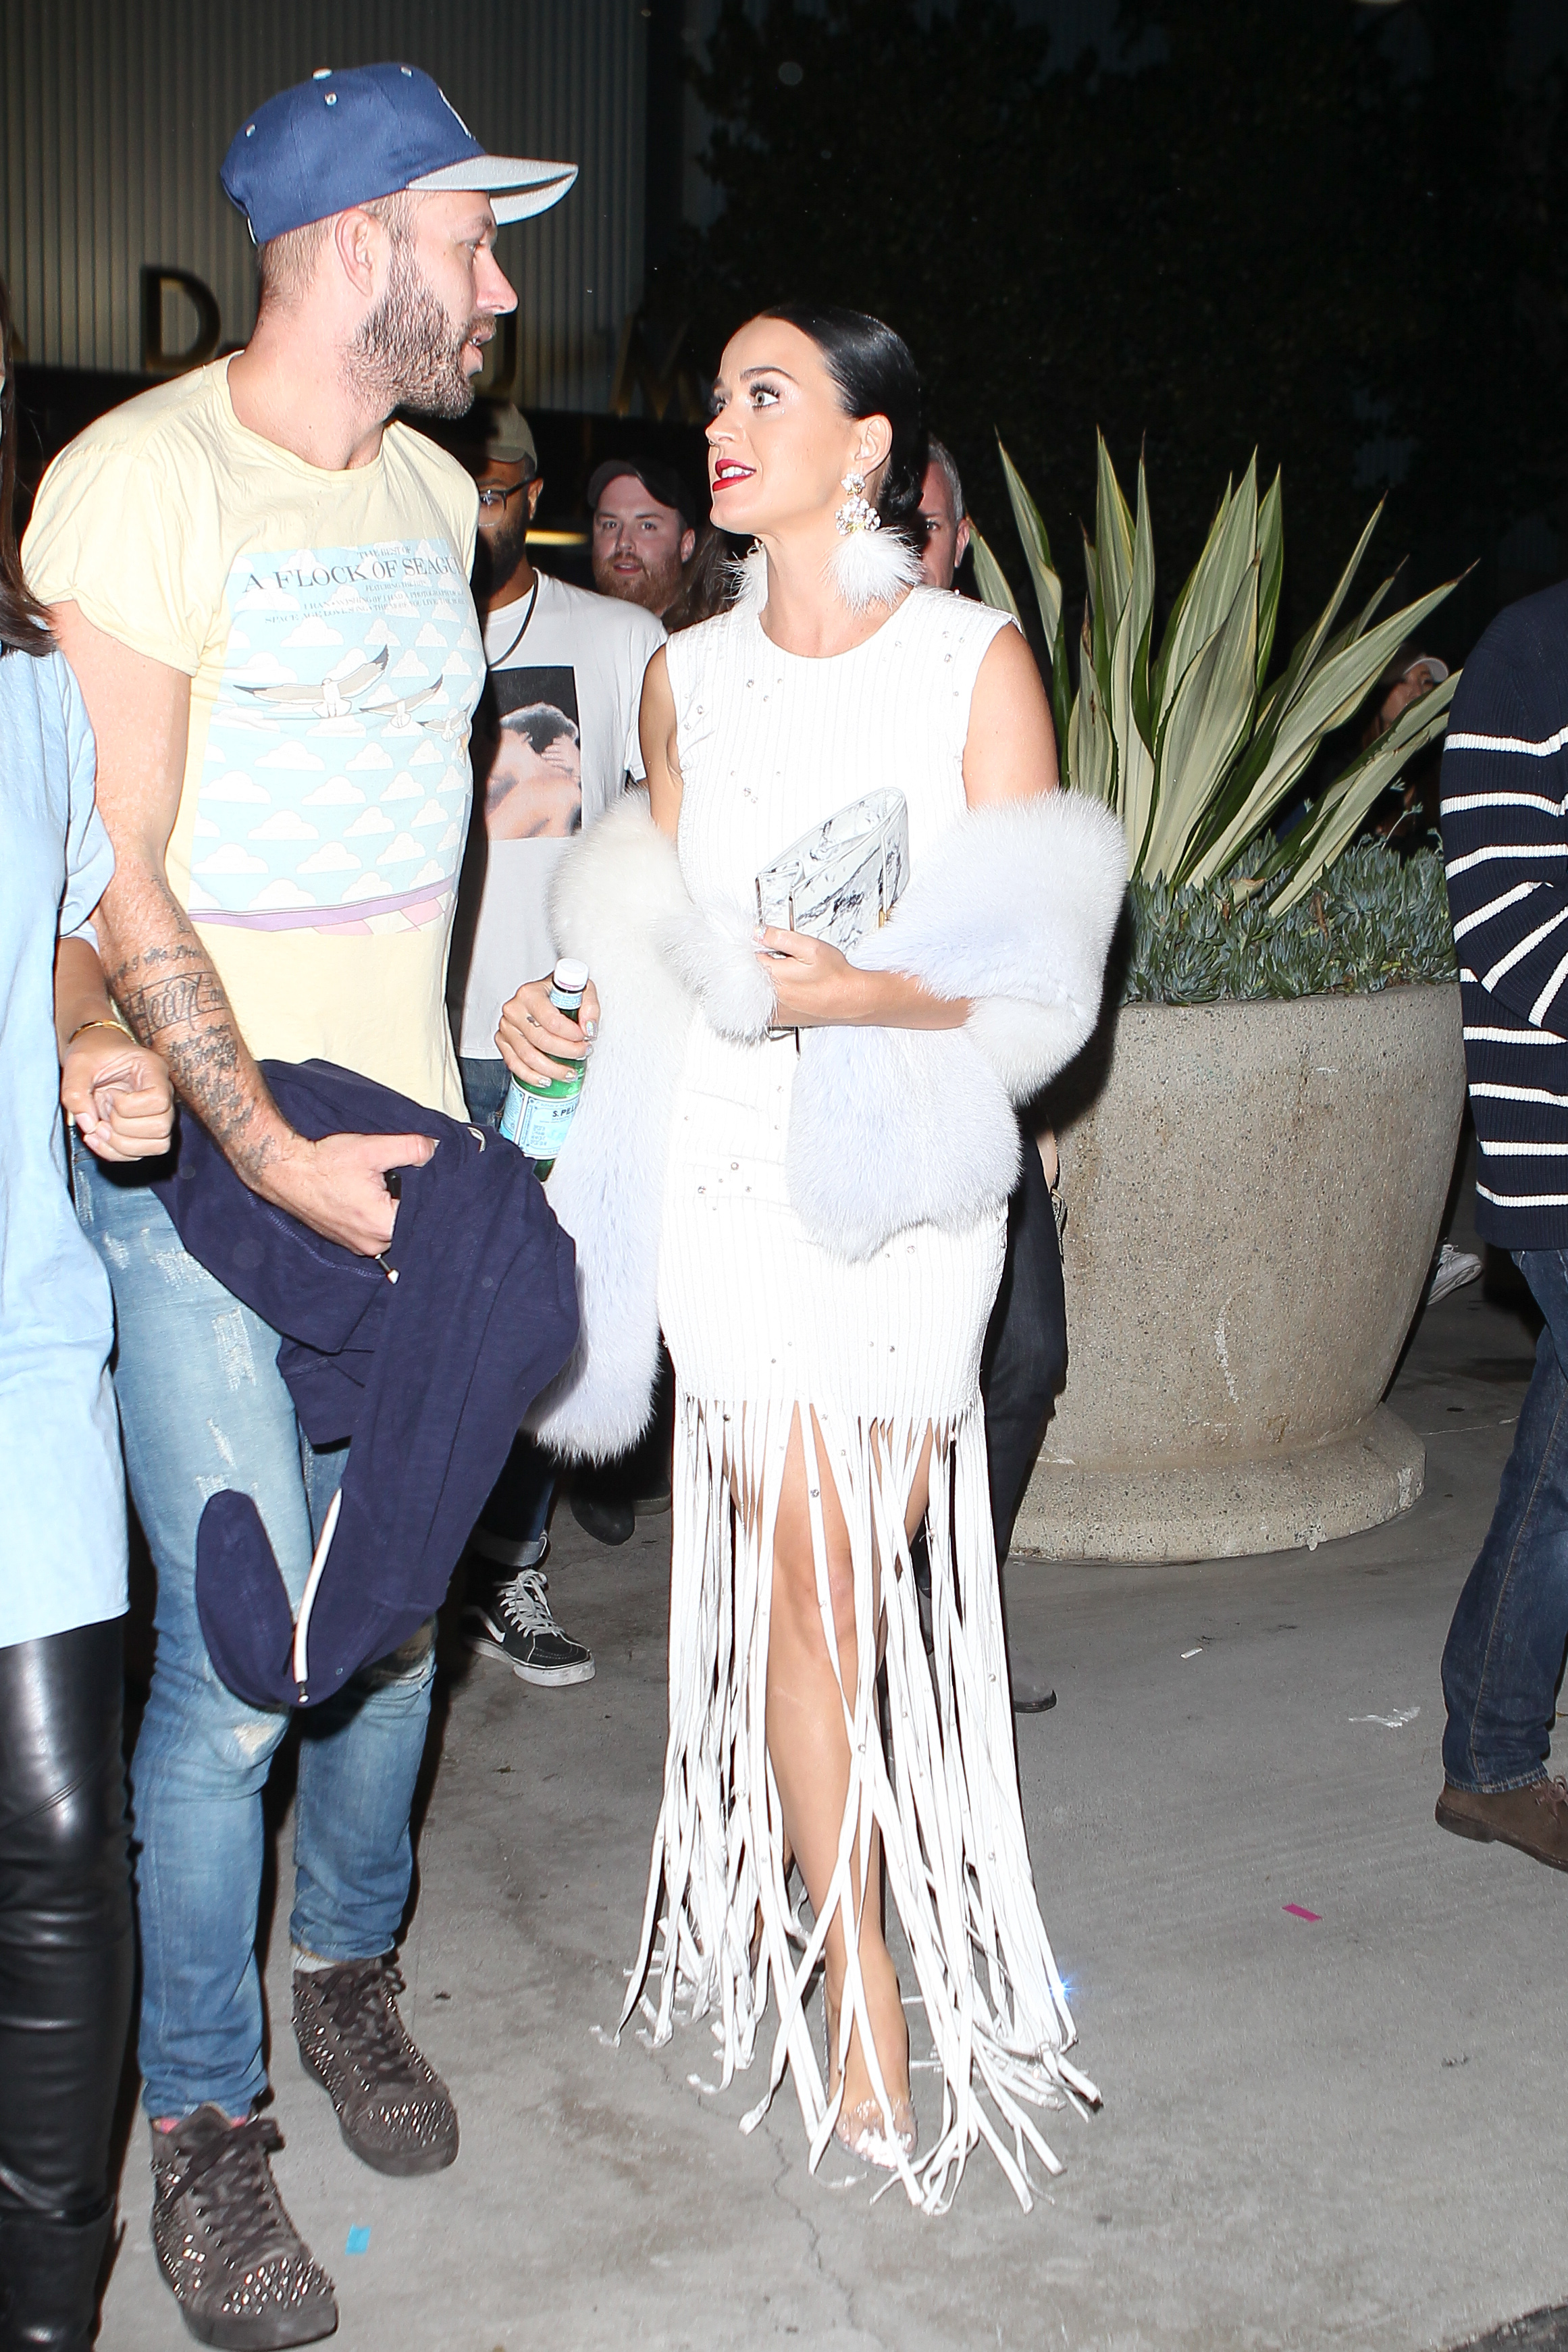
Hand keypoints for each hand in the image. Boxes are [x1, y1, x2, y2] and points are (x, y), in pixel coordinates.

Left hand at [62, 1028, 175, 1161]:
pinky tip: (96, 1138)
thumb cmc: (93, 1053)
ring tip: (98, 1128)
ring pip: (158, 1146)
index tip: (109, 1094)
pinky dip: (115, 1153)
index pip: (158, 1100)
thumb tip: (88, 1124)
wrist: (97, 1055)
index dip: (129, 1106)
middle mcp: (164, 1094)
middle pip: (162, 1128)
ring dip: (121, 1145)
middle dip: (123, 1128)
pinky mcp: (146, 1131)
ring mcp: (158, 1115)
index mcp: (153, 1071)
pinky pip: (141, 1154)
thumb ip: (75, 1090)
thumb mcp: (78, 1063)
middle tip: (102, 1113)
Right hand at [254, 1130, 436, 1255]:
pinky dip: (376, 1214)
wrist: (286, 1172)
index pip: (425, 1214)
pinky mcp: (346, 1241)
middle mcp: (373, 1245)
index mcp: (385, 1227)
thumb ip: (412, 1148)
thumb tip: (436, 1149)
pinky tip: (368, 1195)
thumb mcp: (373, 1149)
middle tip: (398, 1177)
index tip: (422, 1175)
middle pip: (409, 1223)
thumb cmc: (325, 1163)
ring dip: (392, 1208)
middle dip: (408, 1200)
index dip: (428, 1192)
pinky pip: (373, 1231)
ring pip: (392, 1228)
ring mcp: (358, 1246)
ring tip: (380, 1185)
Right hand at [496, 973, 599, 1085]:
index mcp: (530, 994)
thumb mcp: (581, 990)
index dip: (572, 1035)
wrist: (542, 994)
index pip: (552, 1021)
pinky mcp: (503, 1040)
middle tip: (582, 1053)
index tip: (585, 1037)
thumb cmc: (558, 993)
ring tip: (569, 1072)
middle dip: (567, 1052)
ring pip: (528, 1057)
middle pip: (542, 1041)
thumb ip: (589, 1007)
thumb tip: (589, 1029)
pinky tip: (546, 1079)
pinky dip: (532, 1076)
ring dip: (552, 1070)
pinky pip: (514, 1064)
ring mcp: (506, 1026)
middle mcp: (514, 1009)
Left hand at [753, 927, 865, 1028]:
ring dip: (760, 982)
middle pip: (748, 976)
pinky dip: (763, 999)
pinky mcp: (780, 1019)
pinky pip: (760, 1009)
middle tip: (778, 960)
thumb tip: (758, 932)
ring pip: (753, 992)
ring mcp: (774, 1010)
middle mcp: (770, 994)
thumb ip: (780, 937)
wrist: (850, 1000)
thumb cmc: (835, 976)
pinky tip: (780, 991)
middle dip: (757, 965)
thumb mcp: (810, 947)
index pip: (748, 957)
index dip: (756, 948)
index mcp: (774, 974)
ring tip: (783, 976)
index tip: (765, 946)